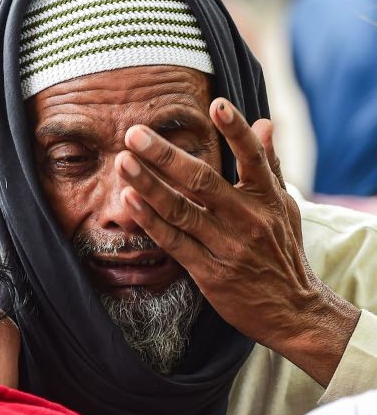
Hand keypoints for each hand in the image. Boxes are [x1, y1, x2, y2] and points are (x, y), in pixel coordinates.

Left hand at [115, 98, 359, 385]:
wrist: (292, 310)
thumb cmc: (282, 251)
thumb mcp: (285, 207)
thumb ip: (270, 165)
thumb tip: (266, 123)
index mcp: (268, 199)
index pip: (253, 158)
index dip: (236, 131)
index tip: (216, 104)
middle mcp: (247, 219)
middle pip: (202, 181)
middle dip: (165, 156)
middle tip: (135, 133)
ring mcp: (226, 246)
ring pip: (181, 211)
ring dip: (149, 185)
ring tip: (122, 162)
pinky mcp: (208, 272)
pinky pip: (174, 242)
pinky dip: (150, 221)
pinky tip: (129, 201)